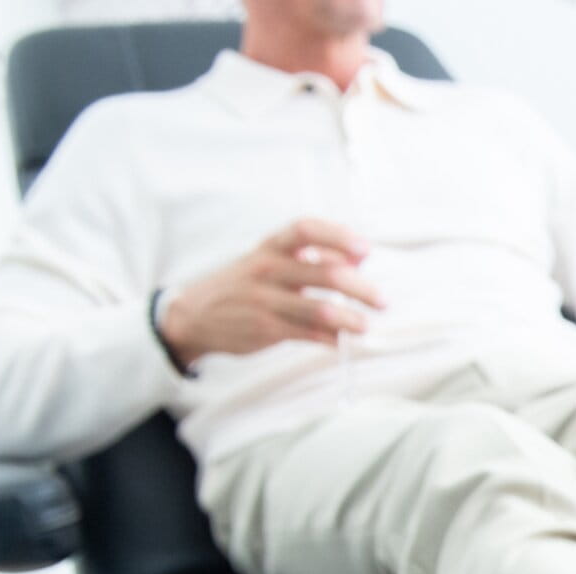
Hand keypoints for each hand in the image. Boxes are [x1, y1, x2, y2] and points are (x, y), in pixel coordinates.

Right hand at [159, 218, 384, 367]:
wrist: (193, 315)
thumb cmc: (244, 285)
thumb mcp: (270, 261)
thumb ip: (312, 259)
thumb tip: (359, 258)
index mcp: (270, 246)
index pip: (307, 230)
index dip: (338, 237)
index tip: (365, 250)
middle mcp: (268, 269)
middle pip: (325, 274)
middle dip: (360, 289)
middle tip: (382, 300)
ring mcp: (265, 300)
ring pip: (319, 308)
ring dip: (349, 319)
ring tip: (365, 325)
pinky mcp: (265, 329)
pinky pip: (307, 334)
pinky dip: (329, 339)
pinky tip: (341, 342)